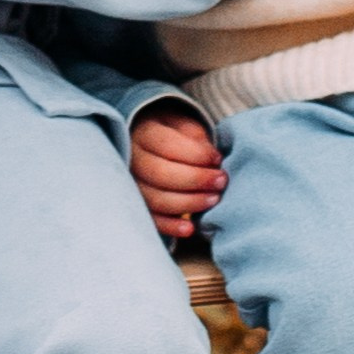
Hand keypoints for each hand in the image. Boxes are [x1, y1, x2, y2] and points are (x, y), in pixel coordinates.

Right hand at [130, 104, 226, 239]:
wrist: (154, 146)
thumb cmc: (175, 135)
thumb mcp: (184, 126)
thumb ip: (196, 138)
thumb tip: (212, 159)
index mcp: (145, 133)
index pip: (166, 145)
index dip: (195, 154)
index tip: (217, 158)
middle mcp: (133, 159)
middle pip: (160, 174)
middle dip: (196, 179)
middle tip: (221, 181)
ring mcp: (133, 185)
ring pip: (156, 199)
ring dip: (188, 203)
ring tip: (214, 199)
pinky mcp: (139, 207)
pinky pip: (152, 220)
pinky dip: (171, 227)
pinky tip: (191, 228)